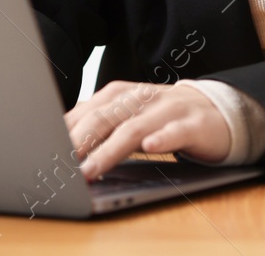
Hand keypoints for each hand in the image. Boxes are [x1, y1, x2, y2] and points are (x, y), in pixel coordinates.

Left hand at [65, 80, 230, 180]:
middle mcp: (143, 98)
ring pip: (134, 129)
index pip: (88, 110)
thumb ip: (101, 123)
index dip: (66, 131)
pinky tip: (150, 148)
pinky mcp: (193, 125)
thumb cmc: (165, 117)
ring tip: (91, 169)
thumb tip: (62, 140)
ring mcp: (169, 110)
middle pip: (105, 117)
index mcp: (123, 94)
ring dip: (109, 151)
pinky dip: (162, 139)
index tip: (46, 151)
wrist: (218, 110)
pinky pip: (175, 132)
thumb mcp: (131, 115)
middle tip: (61, 164)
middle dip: (80, 141)